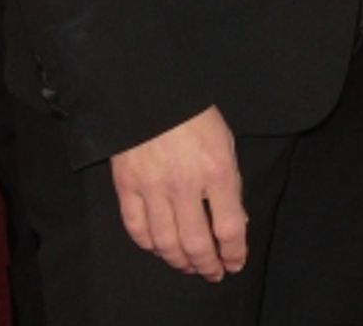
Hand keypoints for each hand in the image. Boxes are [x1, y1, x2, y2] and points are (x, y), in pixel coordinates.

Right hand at [110, 106, 246, 280]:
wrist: (151, 89)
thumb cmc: (194, 114)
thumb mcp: (225, 141)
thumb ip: (230, 183)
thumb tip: (235, 222)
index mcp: (217, 170)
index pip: (229, 228)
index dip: (234, 253)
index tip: (235, 262)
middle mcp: (185, 184)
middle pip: (196, 244)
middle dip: (207, 266)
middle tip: (212, 272)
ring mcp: (153, 187)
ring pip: (166, 243)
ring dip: (179, 261)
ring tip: (188, 264)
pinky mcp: (127, 186)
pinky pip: (137, 229)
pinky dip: (149, 245)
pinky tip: (159, 246)